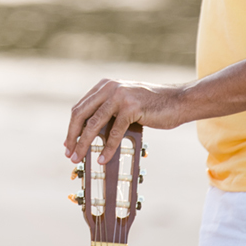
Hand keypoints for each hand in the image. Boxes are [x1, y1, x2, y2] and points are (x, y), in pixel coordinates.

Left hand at [64, 78, 184, 163]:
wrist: (177, 101)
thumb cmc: (151, 106)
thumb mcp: (125, 103)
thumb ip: (108, 111)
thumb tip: (88, 134)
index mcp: (104, 86)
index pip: (80, 108)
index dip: (71, 127)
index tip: (68, 143)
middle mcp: (109, 88)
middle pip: (81, 114)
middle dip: (72, 136)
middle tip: (69, 154)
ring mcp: (120, 96)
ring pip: (94, 124)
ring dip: (84, 144)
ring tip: (79, 158)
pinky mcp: (131, 107)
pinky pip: (114, 132)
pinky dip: (107, 148)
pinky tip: (103, 159)